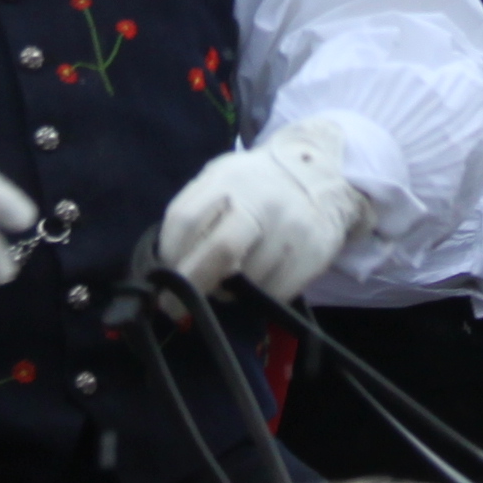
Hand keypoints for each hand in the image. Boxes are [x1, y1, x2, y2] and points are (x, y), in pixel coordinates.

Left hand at [158, 120, 370, 302]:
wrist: (320, 173)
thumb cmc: (256, 185)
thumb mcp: (222, 180)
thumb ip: (194, 213)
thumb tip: (167, 267)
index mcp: (229, 178)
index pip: (186, 219)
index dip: (169, 254)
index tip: (162, 275)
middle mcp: (262, 201)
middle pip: (220, 251)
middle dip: (191, 285)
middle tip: (173, 309)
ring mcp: (292, 228)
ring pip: (247, 280)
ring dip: (227, 290)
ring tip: (229, 280)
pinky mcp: (314, 253)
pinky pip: (274, 292)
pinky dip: (257, 296)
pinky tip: (257, 281)